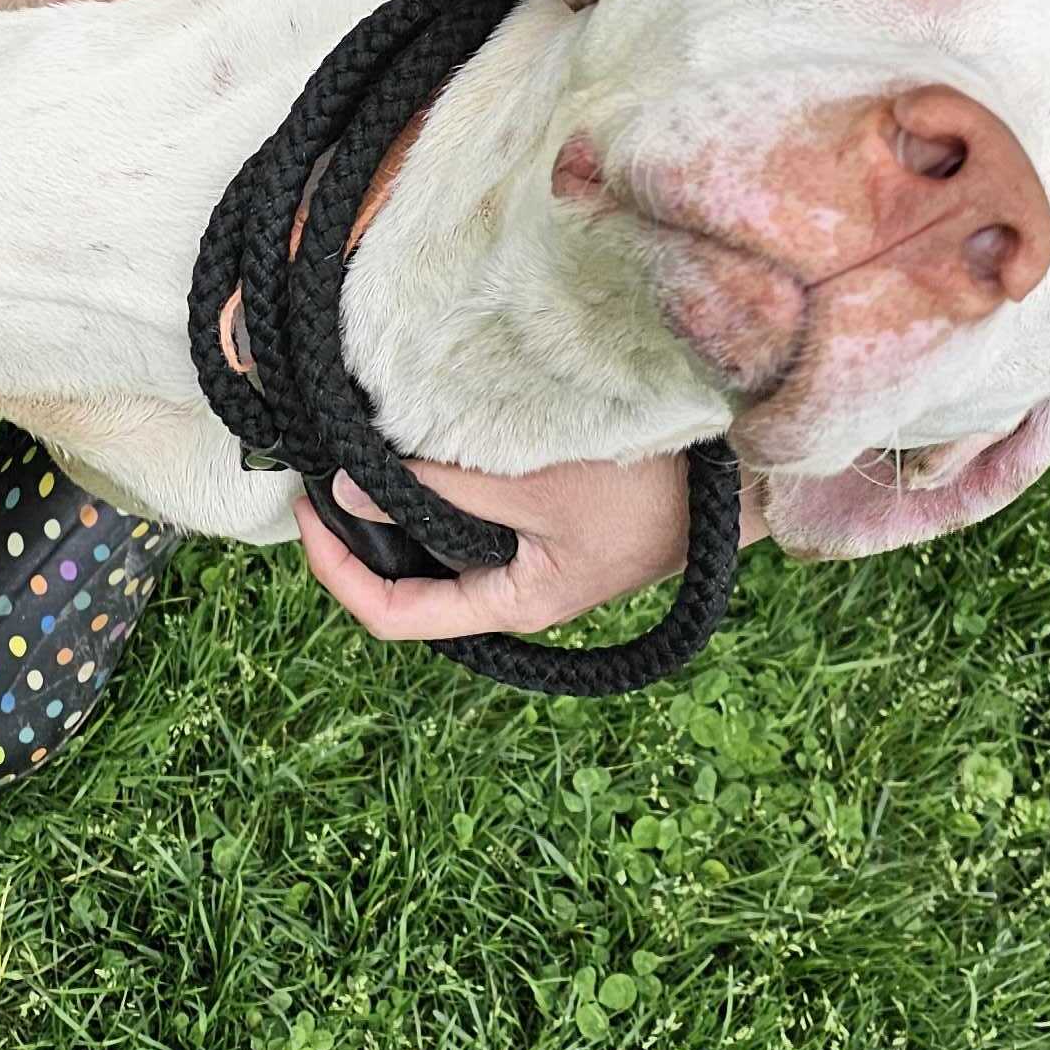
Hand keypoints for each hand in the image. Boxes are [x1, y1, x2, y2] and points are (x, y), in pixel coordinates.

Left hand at [295, 450, 762, 642]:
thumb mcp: (534, 484)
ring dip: (399, 501)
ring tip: (362, 445)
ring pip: (442, 541)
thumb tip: (347, 488)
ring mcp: (540, 555)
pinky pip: (477, 511)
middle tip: (321, 463)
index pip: (393, 614)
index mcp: (514, 604)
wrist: (747, 470)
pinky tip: (426, 435)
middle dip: (359, 530)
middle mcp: (521, 589)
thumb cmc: (651, 486)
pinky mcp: (558, 517)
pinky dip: (442, 481)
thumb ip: (440, 487)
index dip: (334, 570)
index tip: (302, 507)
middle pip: (411, 577)